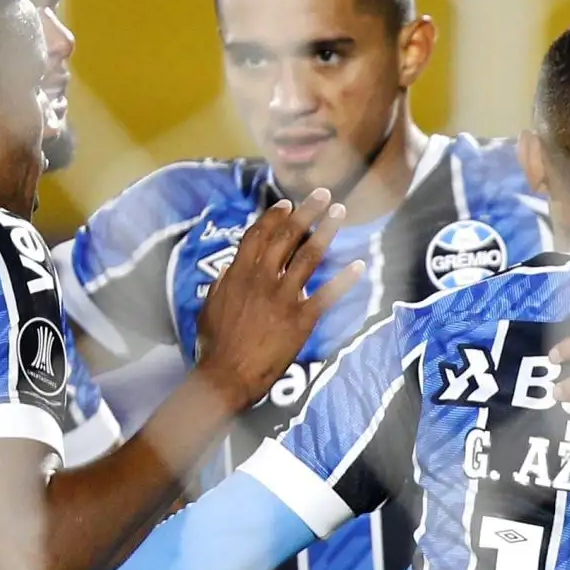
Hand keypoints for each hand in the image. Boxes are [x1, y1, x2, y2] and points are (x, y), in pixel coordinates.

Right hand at [195, 189, 362, 411]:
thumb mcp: (209, 308)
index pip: (258, 236)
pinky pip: (327, 295)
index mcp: (238, 275)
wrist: (227, 374)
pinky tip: (360, 265)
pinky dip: (345, 280)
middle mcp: (262, 279)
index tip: (288, 204)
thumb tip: (228, 270)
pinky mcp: (301, 319)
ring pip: (308, 257)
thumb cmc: (215, 345)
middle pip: (287, 237)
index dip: (274, 217)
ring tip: (340, 213)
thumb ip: (222, 285)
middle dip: (306, 212)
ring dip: (326, 231)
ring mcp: (283, 297)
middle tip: (323, 194)